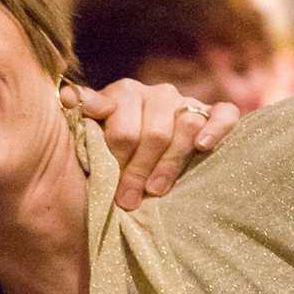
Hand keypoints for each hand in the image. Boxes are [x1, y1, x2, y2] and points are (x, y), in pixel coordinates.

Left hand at [74, 79, 240, 209]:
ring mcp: (186, 102)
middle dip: (139, 169)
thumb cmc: (114, 147)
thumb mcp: (93, 132)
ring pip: (186, 125)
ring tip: (157, 190)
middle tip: (129, 199)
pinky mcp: (213, 112)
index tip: (109, 182)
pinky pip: (223, 114)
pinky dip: (216, 128)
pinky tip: (204, 146)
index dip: (116, 158)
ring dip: (172, 161)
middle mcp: (157, 94)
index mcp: (124, 93)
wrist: (144, 146)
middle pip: (154, 132)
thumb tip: (69, 97)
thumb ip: (84, 117)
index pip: (122, 127)